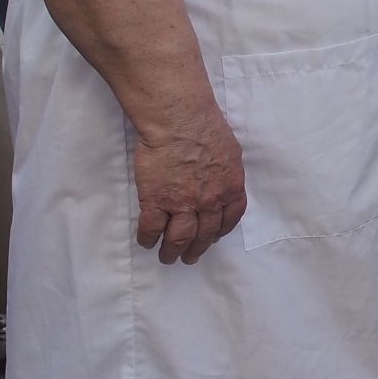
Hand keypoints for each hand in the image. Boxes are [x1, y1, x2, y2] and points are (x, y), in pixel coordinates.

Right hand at [133, 107, 246, 264]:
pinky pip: (151, 229)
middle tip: (189, 257)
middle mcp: (209, 201)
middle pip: (204, 234)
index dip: (220, 232)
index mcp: (230, 188)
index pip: (229, 219)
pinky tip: (146, 241)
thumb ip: (227, 173)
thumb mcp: (231, 152)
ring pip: (179, 238)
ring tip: (167, 257)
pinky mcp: (156, 201)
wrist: (179, 121)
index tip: (213, 238)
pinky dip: (148, 239)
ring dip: (172, 251)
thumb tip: (223, 182)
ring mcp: (182, 204)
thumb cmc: (206, 128)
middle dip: (197, 249)